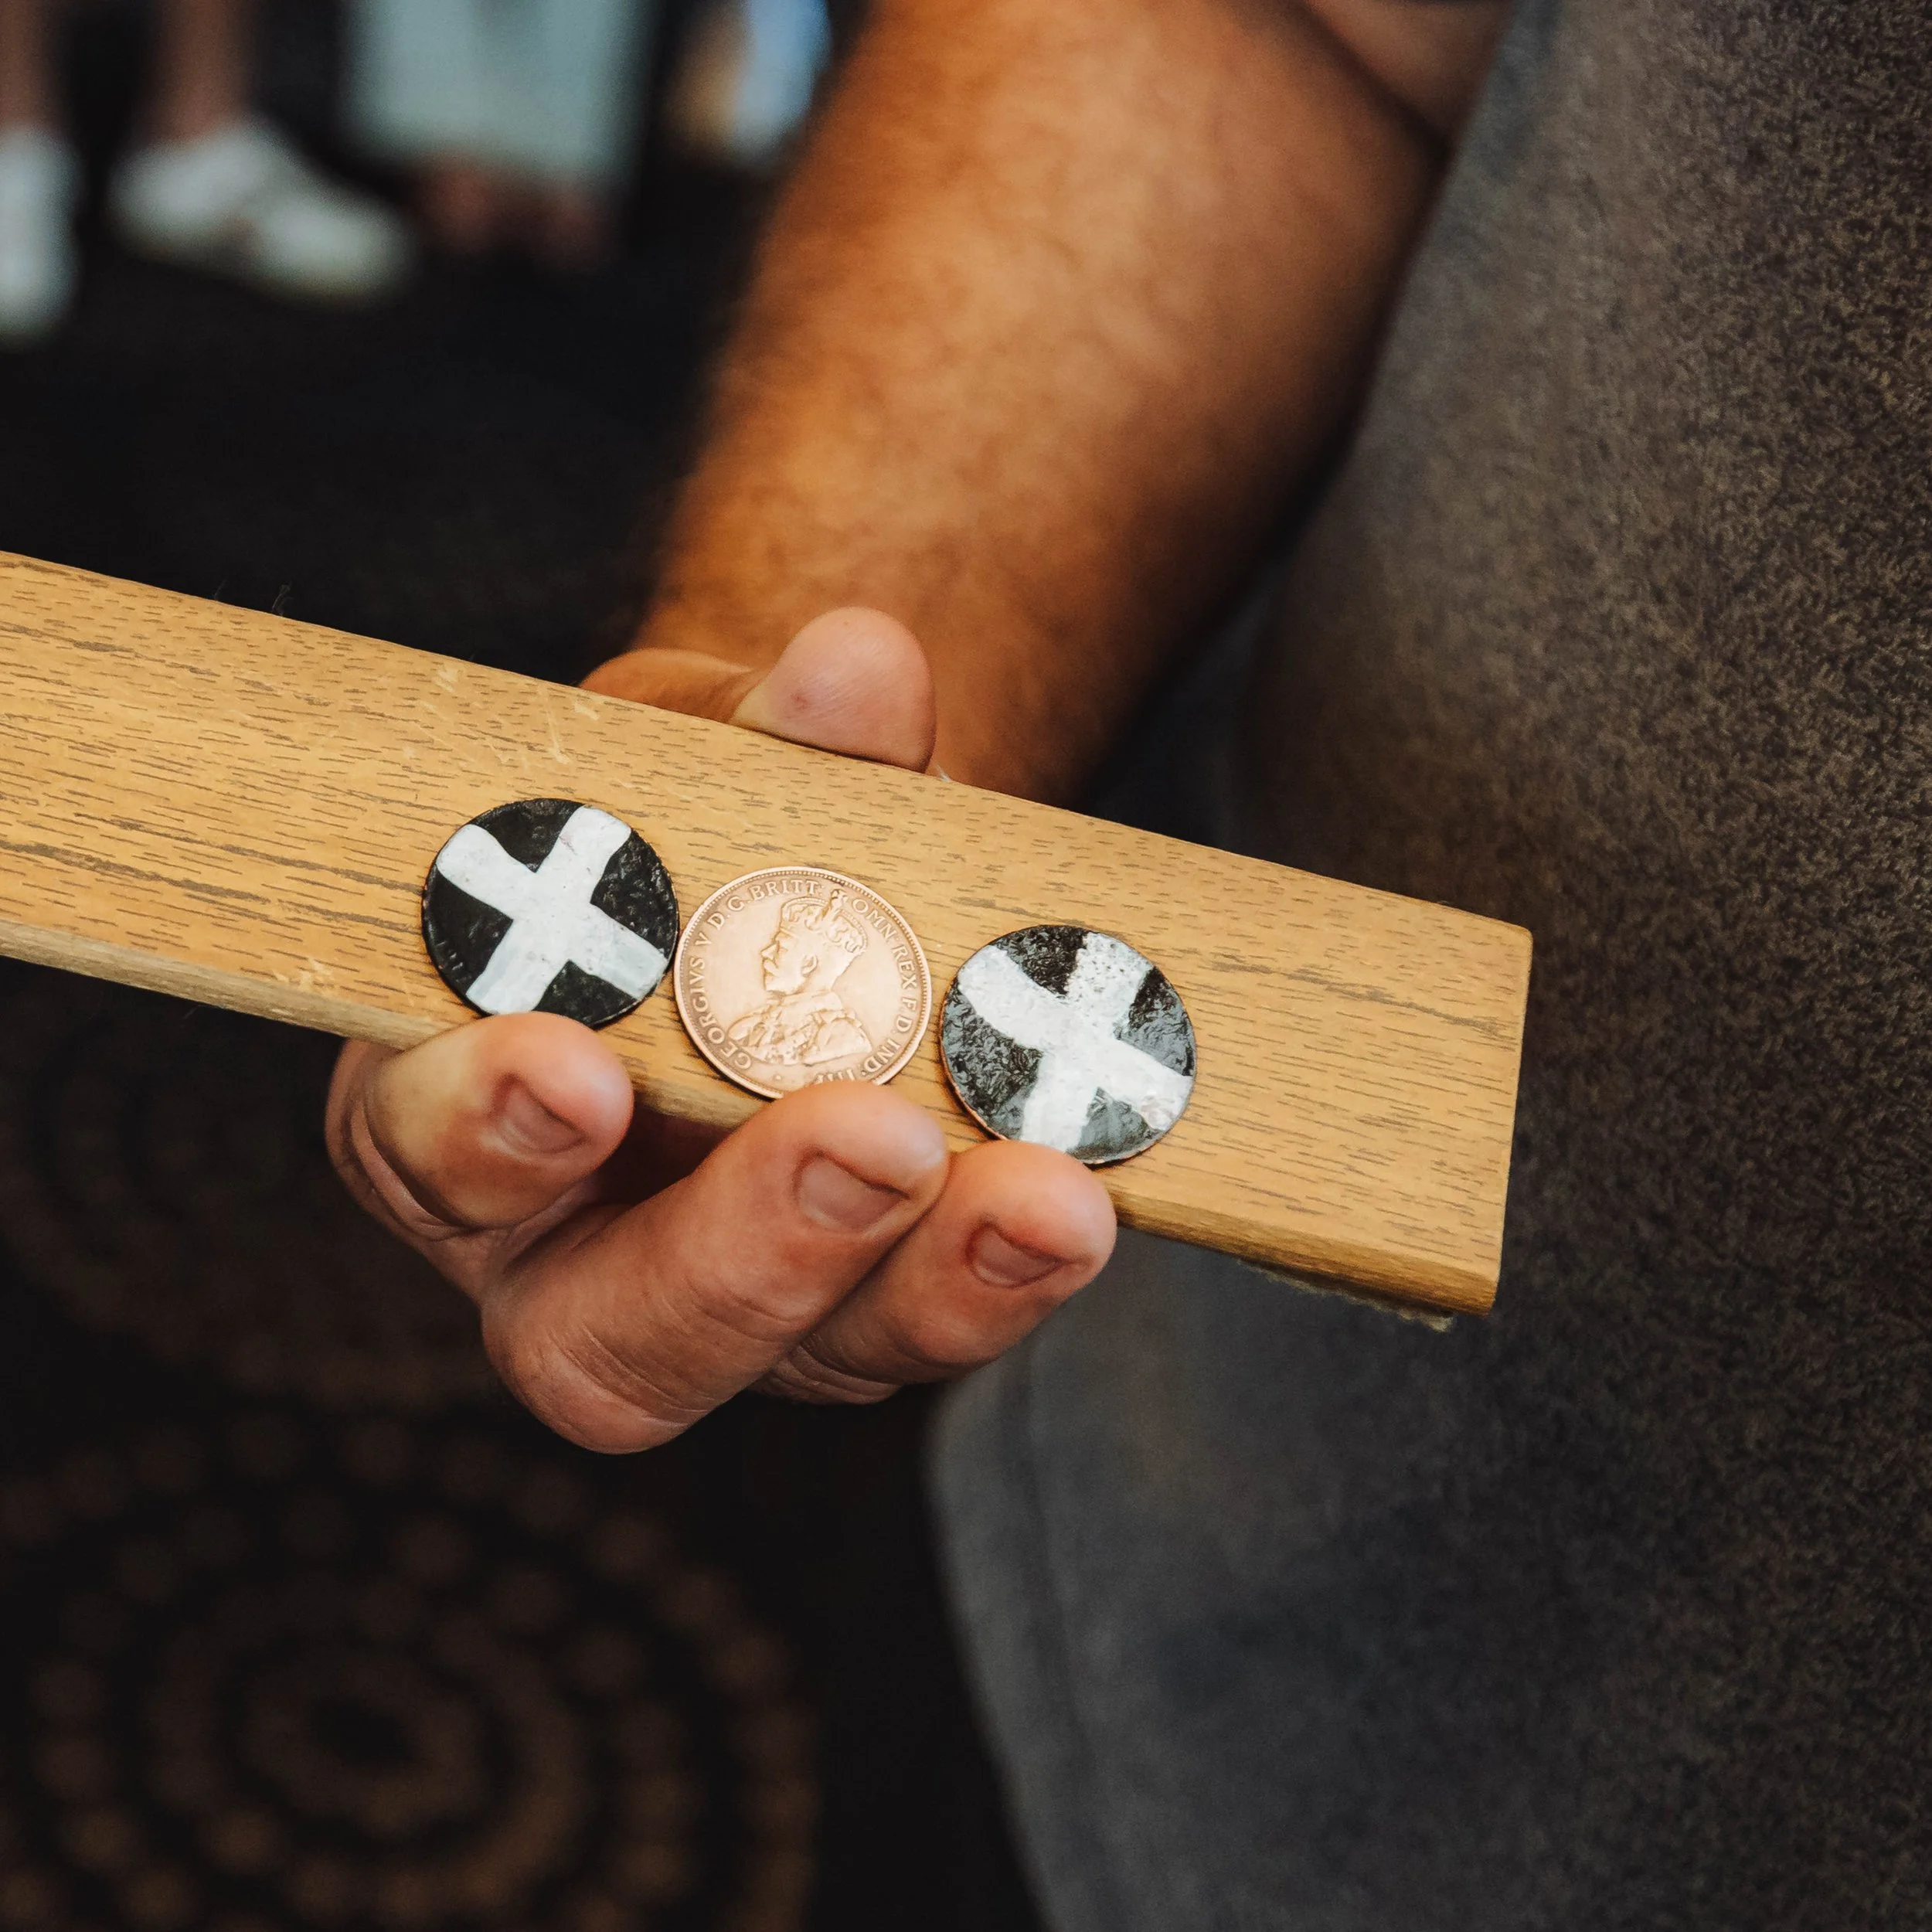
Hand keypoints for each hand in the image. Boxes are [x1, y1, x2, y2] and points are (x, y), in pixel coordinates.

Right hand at [327, 610, 1115, 1451]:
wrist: (801, 893)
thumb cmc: (693, 834)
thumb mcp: (706, 759)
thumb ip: (768, 734)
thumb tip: (861, 668)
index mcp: (461, 1102)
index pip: (425, 1149)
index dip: (485, 1129)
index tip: (577, 1070)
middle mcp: (571, 1246)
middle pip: (608, 1339)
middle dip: (744, 1249)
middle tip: (877, 1139)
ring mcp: (733, 1302)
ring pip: (811, 1359)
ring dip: (935, 1281)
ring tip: (1049, 1192)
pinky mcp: (869, 1310)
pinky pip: (938, 1315)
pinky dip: (1014, 1257)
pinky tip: (1089, 1177)